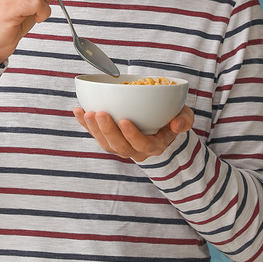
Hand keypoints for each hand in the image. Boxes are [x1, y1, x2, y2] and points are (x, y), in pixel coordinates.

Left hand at [72, 106, 194, 161]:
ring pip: (105, 143)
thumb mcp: (185, 116)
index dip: (132, 135)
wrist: (162, 123)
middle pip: (119, 146)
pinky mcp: (109, 139)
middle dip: (107, 131)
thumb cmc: (173, 118)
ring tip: (86, 113)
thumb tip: (178, 124)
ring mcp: (121, 146)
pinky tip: (77, 111)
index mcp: (154, 146)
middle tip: (100, 113)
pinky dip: (84, 124)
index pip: (142, 145)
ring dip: (94, 129)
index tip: (124, 121)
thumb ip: (184, 120)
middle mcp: (136, 150)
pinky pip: (95, 134)